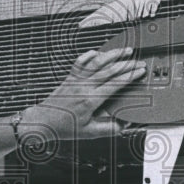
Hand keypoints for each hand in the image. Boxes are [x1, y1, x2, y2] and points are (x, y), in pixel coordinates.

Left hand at [18, 47, 145, 148]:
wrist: (43, 121)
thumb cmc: (64, 127)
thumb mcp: (90, 133)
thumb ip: (109, 129)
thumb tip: (124, 125)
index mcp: (90, 100)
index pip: (115, 84)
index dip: (130, 76)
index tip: (140, 72)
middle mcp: (83, 87)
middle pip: (109, 70)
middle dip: (127, 64)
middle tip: (139, 61)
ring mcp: (76, 80)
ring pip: (96, 62)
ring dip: (112, 54)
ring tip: (124, 50)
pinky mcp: (69, 77)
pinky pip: (80, 62)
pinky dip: (89, 55)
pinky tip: (98, 52)